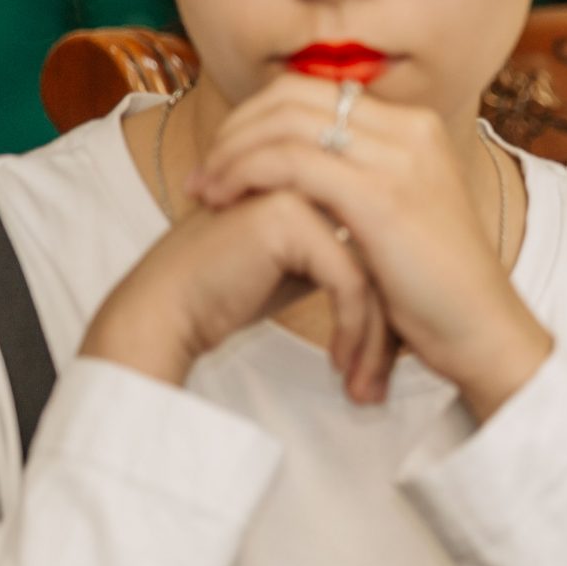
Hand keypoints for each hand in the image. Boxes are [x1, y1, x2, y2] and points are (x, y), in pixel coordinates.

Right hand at [81, 187, 393, 401]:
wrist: (165, 308)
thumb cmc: (228, 291)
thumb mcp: (301, 267)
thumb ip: (346, 255)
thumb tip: (401, 282)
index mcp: (321, 180)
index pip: (383, 242)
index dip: (394, 305)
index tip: (390, 364)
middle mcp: (315, 176)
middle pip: (384, 255)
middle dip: (390, 329)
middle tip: (381, 387)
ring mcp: (302, 190)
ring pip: (373, 270)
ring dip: (374, 340)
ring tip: (365, 389)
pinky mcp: (291, 219)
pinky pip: (350, 281)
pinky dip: (354, 330)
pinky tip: (340, 366)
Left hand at [186, 77, 551, 418]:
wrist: (481, 328)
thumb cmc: (435, 286)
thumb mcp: (401, 212)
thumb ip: (361, 178)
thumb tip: (297, 164)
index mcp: (417, 127)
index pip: (316, 89)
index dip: (259, 115)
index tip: (227, 155)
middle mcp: (411, 129)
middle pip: (294, 96)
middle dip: (237, 128)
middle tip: (206, 171)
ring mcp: (399, 159)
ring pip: (284, 124)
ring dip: (231, 153)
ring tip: (205, 190)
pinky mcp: (380, 196)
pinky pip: (289, 162)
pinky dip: (244, 174)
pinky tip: (225, 202)